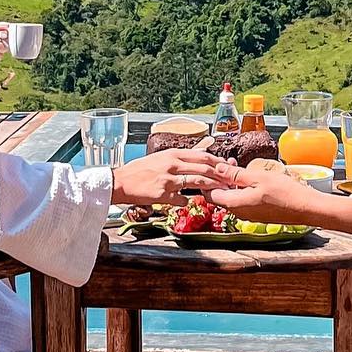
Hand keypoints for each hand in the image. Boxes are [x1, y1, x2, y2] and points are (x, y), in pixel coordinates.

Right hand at [112, 148, 226, 207]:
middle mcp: (172, 164)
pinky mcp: (163, 194)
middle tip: (230, 181)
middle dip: (220, 175)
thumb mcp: (162, 157)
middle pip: (203, 168)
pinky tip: (190, 203)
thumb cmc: (141, 170)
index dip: (218, 162)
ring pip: (197, 182)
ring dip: (211, 188)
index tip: (228, 168)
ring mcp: (168, 179)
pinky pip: (182, 200)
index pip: (202, 156)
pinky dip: (188, 202)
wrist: (121, 182)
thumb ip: (182, 156)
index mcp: (172, 154)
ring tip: (221, 192)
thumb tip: (204, 148)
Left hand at [208, 161, 328, 225]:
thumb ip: (235, 174)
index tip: (215, 165)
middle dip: (220, 179)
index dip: (209, 179)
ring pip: (231, 198)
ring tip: (239, 167)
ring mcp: (248, 215)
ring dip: (231, 183)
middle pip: (219, 196)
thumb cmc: (284, 192)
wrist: (306, 208)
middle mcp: (238, 212)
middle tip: (228, 163)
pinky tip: (250, 179)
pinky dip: (241, 189)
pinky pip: (242, 201)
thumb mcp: (257, 177)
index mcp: (234, 203)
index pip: (210, 193)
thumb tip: (217, 168)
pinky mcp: (257, 214)